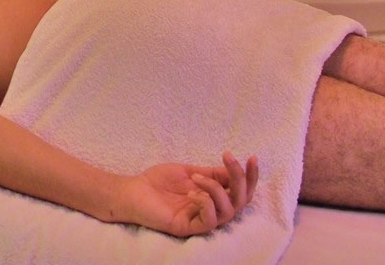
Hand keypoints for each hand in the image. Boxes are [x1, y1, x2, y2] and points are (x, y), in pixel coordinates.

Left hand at [117, 153, 257, 236]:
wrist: (133, 190)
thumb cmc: (159, 182)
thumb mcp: (190, 171)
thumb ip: (212, 174)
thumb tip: (233, 171)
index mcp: (213, 197)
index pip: (240, 191)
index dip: (250, 176)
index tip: (252, 157)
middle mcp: (211, 210)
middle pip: (241, 202)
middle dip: (240, 179)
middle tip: (229, 159)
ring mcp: (200, 220)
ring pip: (228, 211)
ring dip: (215, 188)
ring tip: (196, 178)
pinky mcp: (188, 228)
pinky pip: (210, 221)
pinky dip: (206, 203)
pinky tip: (192, 194)